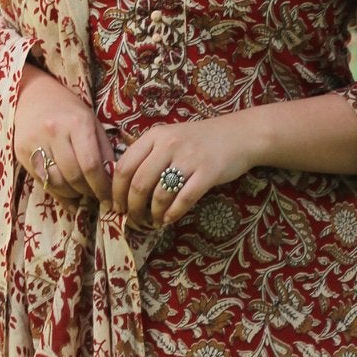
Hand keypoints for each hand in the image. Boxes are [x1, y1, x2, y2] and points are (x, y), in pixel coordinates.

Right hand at [14, 61, 114, 203]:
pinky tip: (67, 194)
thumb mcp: (92, 124)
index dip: (101, 187)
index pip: (91, 165)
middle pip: (73, 177)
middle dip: (87, 192)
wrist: (33, 96)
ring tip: (81, 194)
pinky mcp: (21, 152)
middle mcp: (54, 132)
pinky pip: (42, 181)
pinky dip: (57, 193)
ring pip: (56, 182)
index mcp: (77, 123)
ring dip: (72, 195)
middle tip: (95, 196)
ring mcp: (35, 142)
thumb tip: (111, 182)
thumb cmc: (69, 112)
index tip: (109, 197)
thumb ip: (103, 152)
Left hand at [112, 113, 261, 229]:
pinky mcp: (208, 172)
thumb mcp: (169, 138)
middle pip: (139, 183)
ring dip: (153, 214)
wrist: (240, 135)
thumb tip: (123, 187)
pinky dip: (173, 214)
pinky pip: (184, 199)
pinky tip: (169, 220)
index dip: (116, 191)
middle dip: (133, 207)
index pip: (124, 166)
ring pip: (160, 194)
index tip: (116, 206)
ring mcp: (189, 158)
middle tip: (134, 219)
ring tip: (154, 221)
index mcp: (154, 136)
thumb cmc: (200, 140)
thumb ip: (148, 155)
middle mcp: (169, 144)